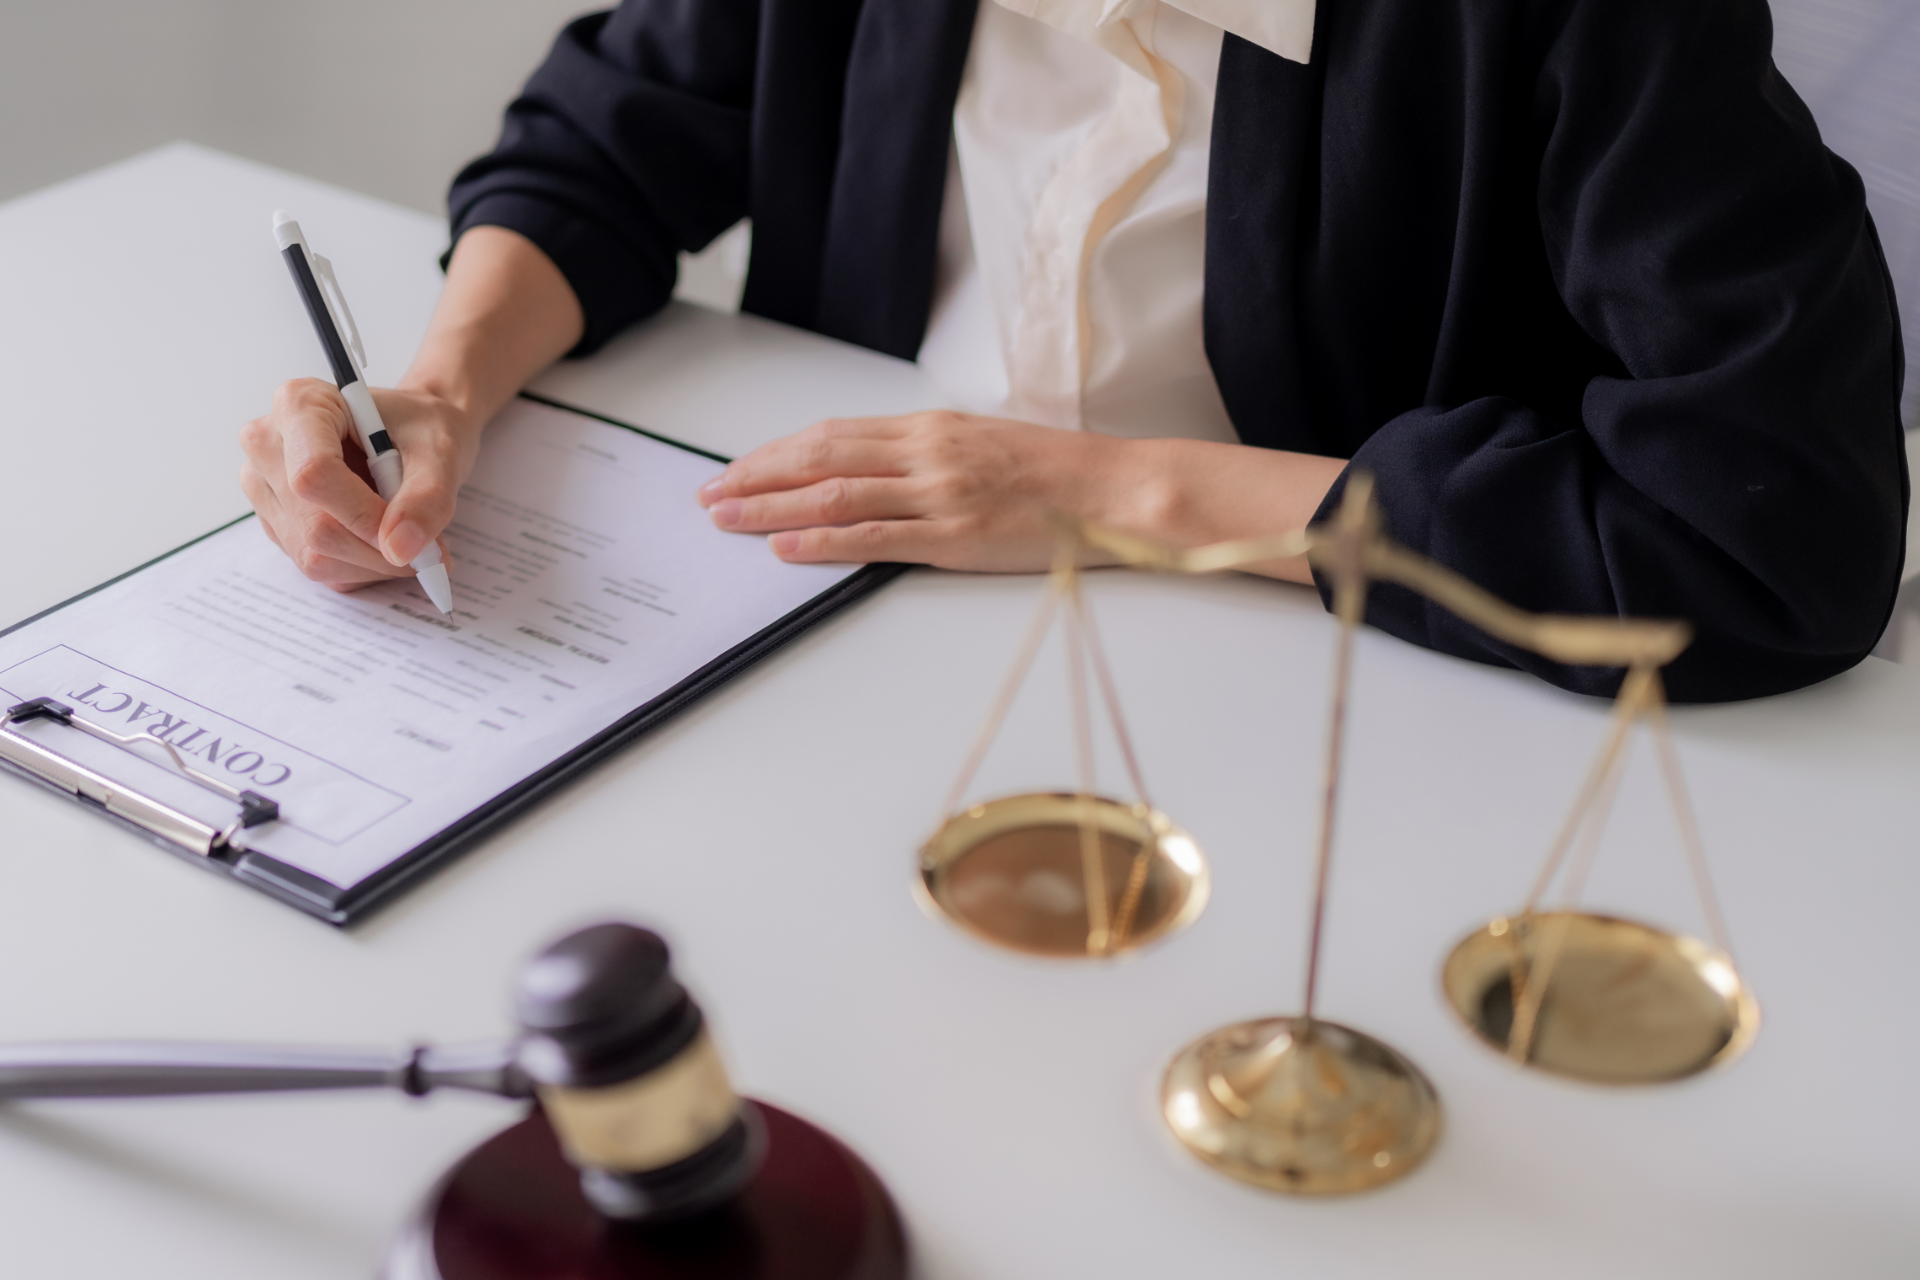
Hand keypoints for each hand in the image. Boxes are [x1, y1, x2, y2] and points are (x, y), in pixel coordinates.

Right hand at [239, 379, 479, 590]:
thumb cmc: (423, 428)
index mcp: (300, 404)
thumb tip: (400, 549)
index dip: (364, 515)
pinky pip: (317, 566)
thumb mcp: (441, 453)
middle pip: (314, 525)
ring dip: (373, 563)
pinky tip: (384, 541)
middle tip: (430, 549)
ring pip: (313, 555)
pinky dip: (362, 568)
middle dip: (378, 549)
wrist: (415, 433)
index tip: (410, 537)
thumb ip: (427, 498)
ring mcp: (265, 487)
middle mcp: (268, 443)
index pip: (314, 473)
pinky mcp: (276, 522)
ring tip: (408, 537)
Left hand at [694, 410, 1345, 581]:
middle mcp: (926, 453)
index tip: (738, 467)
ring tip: (727, 520)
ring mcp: (937, 494)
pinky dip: (823, 543)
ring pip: (834, 498)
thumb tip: (875, 470)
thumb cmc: (1057, 473)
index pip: (833, 435)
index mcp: (931, 428)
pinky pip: (874, 538)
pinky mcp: (954, 536)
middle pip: (819, 460)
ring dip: (772, 510)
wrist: (1115, 491)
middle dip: (756, 477)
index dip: (776, 452)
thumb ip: (928, 455)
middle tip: (710, 494)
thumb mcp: (983, 445)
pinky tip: (786, 548)